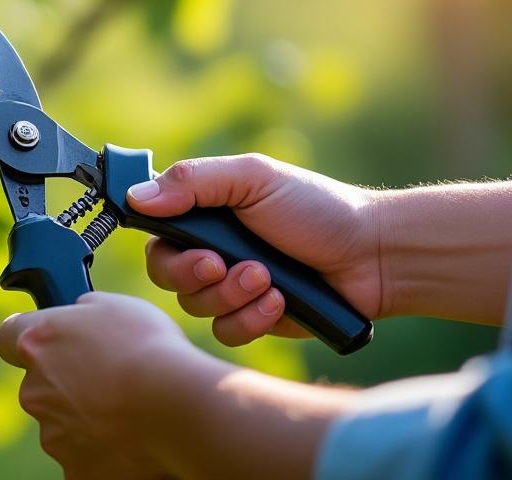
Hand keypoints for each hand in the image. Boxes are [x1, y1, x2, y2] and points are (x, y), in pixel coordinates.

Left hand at [0, 292, 203, 479]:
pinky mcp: (75, 470)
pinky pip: (85, 457)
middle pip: (42, 385)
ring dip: (88, 418)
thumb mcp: (113, 305)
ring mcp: (53, 434)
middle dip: (68, 383)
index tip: (50, 342)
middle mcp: (35, 391)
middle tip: (112, 380)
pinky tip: (134, 439)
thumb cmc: (149, 348)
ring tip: (133, 410)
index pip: (9, 338)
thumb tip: (78, 316)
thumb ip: (83, 311)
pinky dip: (105, 450)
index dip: (28, 338)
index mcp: (37, 344)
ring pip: (64, 423)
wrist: (178, 408)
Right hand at [129, 153, 381, 345]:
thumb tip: (136, 196)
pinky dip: (251, 319)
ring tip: (268, 278)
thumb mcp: (253, 178)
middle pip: (167, 277)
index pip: (156, 236)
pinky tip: (280, 302)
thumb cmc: (317, 208)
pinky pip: (226, 333)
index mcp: (206, 214)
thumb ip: (193, 182)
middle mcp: (212, 251)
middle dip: (195, 276)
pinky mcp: (254, 321)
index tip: (196, 248)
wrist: (374, 256)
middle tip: (223, 264)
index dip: (164, 249)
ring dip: (230, 295)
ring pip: (196, 308)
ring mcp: (232, 288)